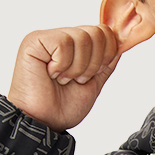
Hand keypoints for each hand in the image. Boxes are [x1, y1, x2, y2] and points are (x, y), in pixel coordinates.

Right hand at [7, 24, 123, 132]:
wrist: (44, 122)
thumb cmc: (62, 107)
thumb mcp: (94, 83)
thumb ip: (106, 63)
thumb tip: (120, 43)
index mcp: (76, 46)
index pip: (104, 31)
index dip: (107, 54)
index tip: (92, 75)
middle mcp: (62, 37)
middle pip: (96, 32)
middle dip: (93, 63)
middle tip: (76, 79)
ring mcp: (48, 38)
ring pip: (82, 37)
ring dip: (77, 67)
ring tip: (63, 79)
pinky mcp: (34, 41)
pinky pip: (63, 43)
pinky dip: (62, 65)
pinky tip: (51, 74)